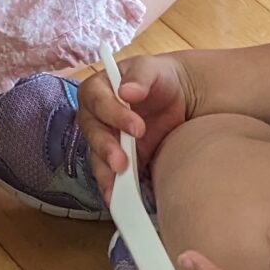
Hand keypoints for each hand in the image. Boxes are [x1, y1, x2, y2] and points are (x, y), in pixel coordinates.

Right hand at [76, 53, 194, 199]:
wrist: (177, 96)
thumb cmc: (158, 78)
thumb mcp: (151, 69)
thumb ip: (140, 78)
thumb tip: (127, 91)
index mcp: (97, 90)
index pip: (97, 102)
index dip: (114, 115)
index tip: (138, 127)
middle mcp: (95, 117)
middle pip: (93, 133)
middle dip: (107, 148)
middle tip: (122, 161)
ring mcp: (104, 140)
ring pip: (97, 157)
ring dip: (106, 172)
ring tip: (119, 187)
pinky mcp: (117, 159)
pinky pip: (109, 175)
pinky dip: (113, 187)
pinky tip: (119, 199)